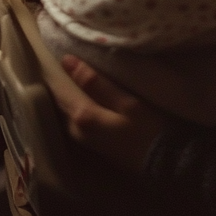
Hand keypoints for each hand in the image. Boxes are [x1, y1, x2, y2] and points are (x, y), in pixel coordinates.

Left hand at [53, 55, 166, 172]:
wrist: (160, 162)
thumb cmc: (146, 127)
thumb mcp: (126, 102)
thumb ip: (96, 84)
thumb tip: (67, 61)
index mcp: (82, 116)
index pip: (59, 89)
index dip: (55, 71)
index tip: (55, 54)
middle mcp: (75, 129)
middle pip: (60, 102)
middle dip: (59, 83)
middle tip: (61, 62)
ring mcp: (82, 139)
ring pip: (66, 111)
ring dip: (66, 94)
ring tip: (70, 75)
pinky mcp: (90, 143)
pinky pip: (73, 119)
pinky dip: (74, 105)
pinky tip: (81, 96)